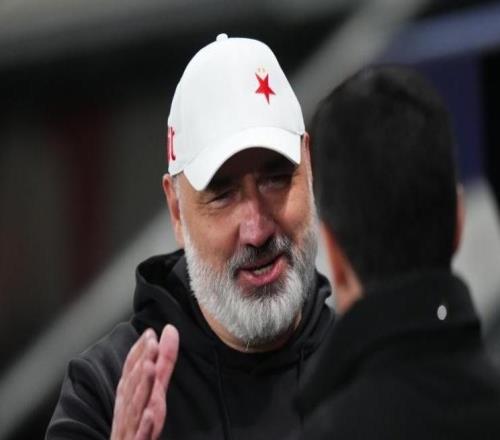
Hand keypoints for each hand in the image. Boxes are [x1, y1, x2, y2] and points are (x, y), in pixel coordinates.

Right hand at [110, 325, 178, 439]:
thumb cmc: (137, 425)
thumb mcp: (153, 391)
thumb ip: (164, 361)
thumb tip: (170, 329)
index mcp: (129, 396)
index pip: (130, 371)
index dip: (139, 352)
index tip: (149, 333)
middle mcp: (127, 409)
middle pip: (134, 384)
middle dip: (142, 362)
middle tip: (152, 342)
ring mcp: (131, 429)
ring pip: (136, 407)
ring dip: (143, 387)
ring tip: (150, 367)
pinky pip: (140, 437)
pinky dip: (144, 426)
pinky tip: (149, 414)